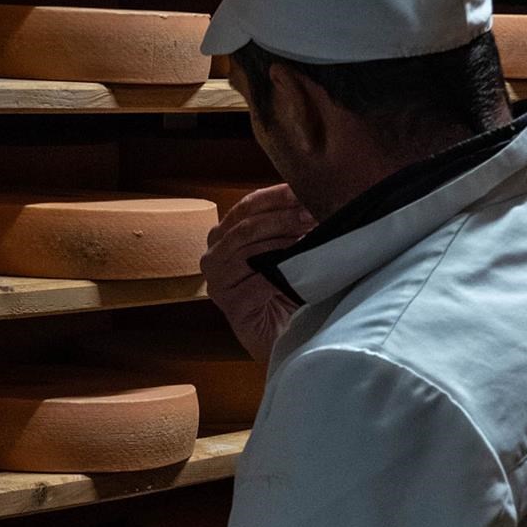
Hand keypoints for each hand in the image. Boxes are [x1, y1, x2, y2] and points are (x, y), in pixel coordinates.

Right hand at [201, 184, 314, 363]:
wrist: (286, 337)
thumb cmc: (287, 291)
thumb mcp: (286, 250)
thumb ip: (287, 225)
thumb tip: (308, 195)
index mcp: (224, 236)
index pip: (247, 206)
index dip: (276, 196)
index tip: (304, 190)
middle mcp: (213, 256)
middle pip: (245, 225)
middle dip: (282, 217)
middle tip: (313, 213)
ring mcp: (217, 282)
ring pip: (248, 250)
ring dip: (283, 241)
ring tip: (311, 237)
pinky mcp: (230, 305)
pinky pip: (256, 281)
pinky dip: (282, 271)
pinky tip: (301, 267)